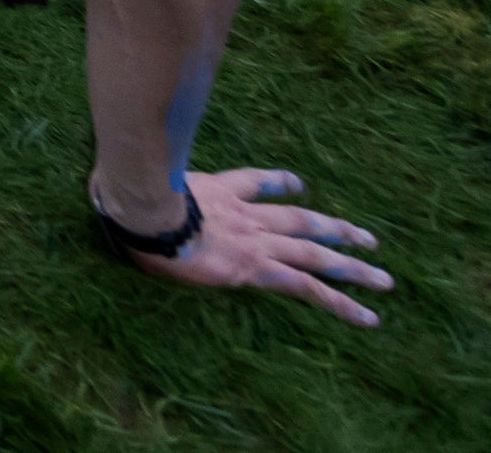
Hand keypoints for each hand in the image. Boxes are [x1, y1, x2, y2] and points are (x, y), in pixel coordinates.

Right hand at [106, 166, 389, 326]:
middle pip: (300, 219)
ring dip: (352, 264)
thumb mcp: (134, 177)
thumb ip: (134, 177)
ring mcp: (254, 238)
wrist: (142, 206)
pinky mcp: (255, 267)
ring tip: (383, 278)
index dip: (280, 183)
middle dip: (335, 229)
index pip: (256, 182)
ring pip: (315, 251)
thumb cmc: (127, 195)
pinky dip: (339, 301)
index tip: (298, 184)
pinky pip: (306, 286)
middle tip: (368, 239)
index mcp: (217, 189)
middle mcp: (245, 212)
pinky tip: (364, 314)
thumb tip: (107, 175)